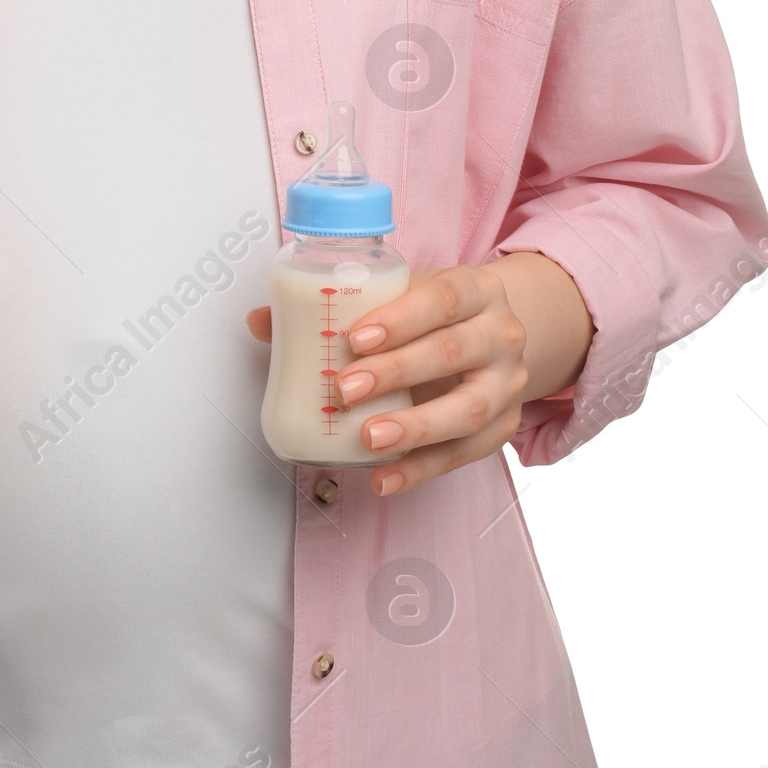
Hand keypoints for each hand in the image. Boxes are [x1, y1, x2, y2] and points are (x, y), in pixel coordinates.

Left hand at [246, 255, 588, 497]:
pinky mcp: (503, 429)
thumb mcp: (402, 294)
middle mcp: (501, 334)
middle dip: (395, 373)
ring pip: (467, 410)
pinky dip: (421, 470)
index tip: (355, 338)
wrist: (495, 334)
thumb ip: (336, 306)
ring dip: (414, 428)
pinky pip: (465, 455)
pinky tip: (383, 478)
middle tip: (344, 390)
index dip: (399, 319)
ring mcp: (507, 384)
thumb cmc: (435, 312)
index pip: (442, 298)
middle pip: (452, 354)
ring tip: (368, 438)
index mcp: (476, 289)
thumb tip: (260, 321)